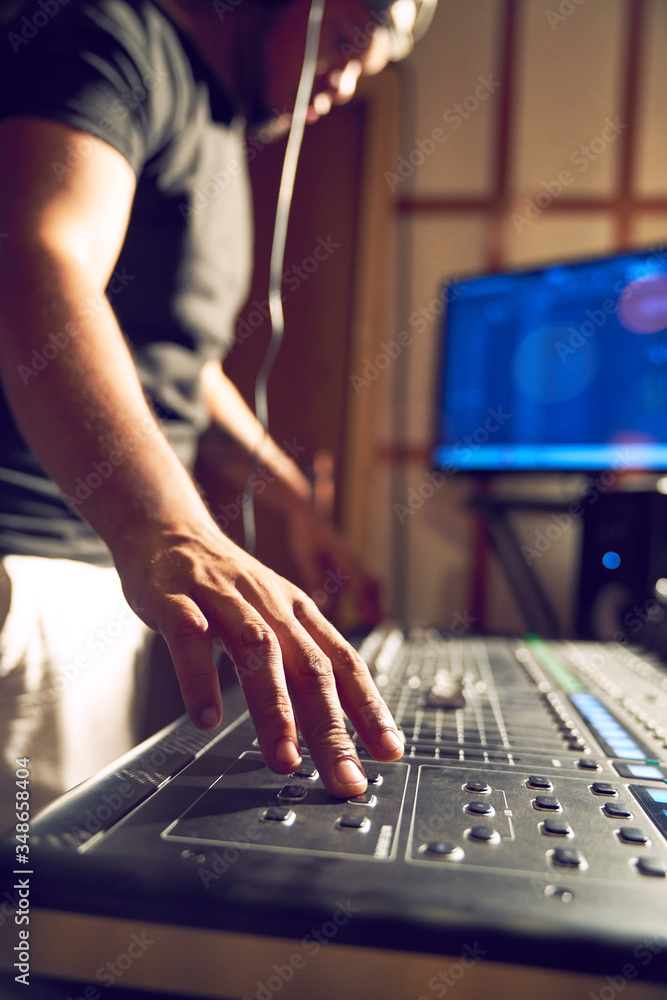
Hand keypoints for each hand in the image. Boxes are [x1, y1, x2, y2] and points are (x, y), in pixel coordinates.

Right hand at [115, 519, 402, 796]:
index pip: (344, 662)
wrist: (168, 529)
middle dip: (332, 727)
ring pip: (258, 652)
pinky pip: (191, 639)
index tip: (388, 752)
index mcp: (298, 613)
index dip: (369, 707)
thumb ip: (295, 664)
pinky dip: (201, 679)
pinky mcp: (177, 599)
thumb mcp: (271, 615)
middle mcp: (269, 605)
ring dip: (275, 709)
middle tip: (344, 777)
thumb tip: (329, 725)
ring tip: (285, 759)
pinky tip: (206, 719)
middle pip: (310, 666)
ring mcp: (223, 599)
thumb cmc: (224, 584)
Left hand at [285, 499, 381, 626]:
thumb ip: (316, 580)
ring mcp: (349, 559)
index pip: (360, 585)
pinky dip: (362, 591)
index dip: (368, 604)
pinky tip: (359, 603)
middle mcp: (351, 559)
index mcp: (345, 558)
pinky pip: (358, 577)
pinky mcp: (344, 560)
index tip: (375, 620)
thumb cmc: (306, 533)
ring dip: (371, 596)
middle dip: (376, 601)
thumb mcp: (307, 558)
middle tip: (381, 622)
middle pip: (371, 583)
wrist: (307, 512)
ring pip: (367, 580)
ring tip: (375, 617)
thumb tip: (325, 606)